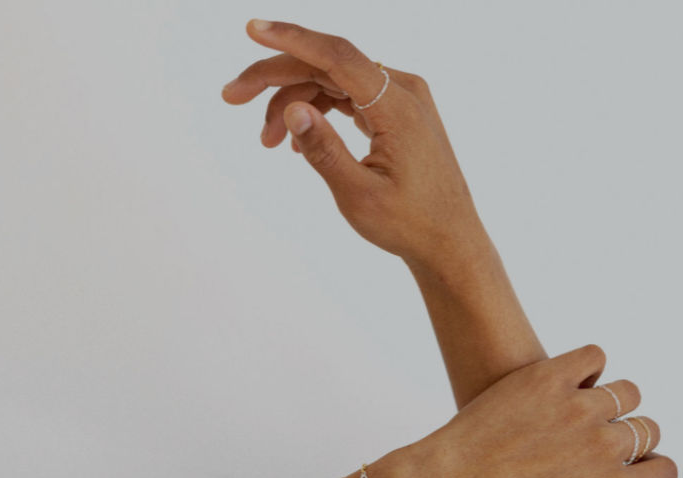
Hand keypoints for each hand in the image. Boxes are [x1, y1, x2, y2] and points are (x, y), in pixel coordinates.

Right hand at [221, 19, 485, 264]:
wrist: (450, 243)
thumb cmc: (410, 224)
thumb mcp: (359, 195)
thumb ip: (324, 150)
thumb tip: (292, 109)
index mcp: (397, 107)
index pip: (336, 56)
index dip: (290, 40)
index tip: (251, 30)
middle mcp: (404, 91)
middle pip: (328, 65)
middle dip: (277, 79)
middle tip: (232, 98)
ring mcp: (403, 100)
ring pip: (335, 82)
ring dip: (295, 103)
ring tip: (266, 141)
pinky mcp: (399, 114)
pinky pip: (351, 98)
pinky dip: (320, 112)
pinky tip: (297, 143)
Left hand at [418, 345, 677, 477]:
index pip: (666, 471)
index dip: (648, 475)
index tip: (622, 475)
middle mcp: (602, 446)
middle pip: (649, 431)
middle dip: (631, 442)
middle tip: (593, 450)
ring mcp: (576, 407)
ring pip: (628, 392)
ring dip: (613, 405)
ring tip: (583, 418)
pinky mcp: (548, 377)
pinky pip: (594, 357)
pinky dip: (589, 368)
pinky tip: (569, 388)